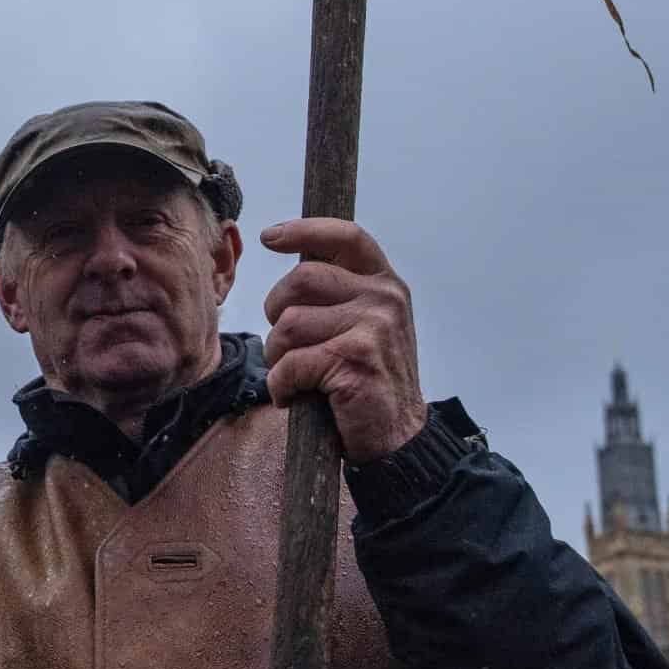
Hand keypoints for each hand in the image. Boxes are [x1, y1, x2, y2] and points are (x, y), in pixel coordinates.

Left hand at [259, 219, 427, 462]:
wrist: (397, 438)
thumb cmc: (369, 380)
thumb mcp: (367, 324)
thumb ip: (341, 291)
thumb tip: (294, 258)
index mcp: (386, 284)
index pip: (345, 236)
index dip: (304, 230)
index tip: (271, 237)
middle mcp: (384, 299)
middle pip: (301, 279)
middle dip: (277, 312)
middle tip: (285, 344)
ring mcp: (372, 328)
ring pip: (288, 324)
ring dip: (278, 357)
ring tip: (296, 376)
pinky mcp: (354, 361)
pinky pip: (290, 363)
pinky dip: (281, 386)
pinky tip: (296, 397)